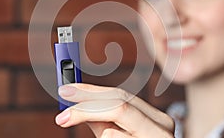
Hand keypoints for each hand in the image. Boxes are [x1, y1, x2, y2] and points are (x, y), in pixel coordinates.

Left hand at [55, 83, 174, 137]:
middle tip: (62, 114)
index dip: (91, 91)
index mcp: (156, 118)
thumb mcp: (118, 134)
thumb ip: (101, 118)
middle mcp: (161, 129)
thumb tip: (75, 102)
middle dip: (85, 107)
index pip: (121, 96)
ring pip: (110, 134)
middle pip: (118, 107)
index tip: (66, 91)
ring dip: (98, 136)